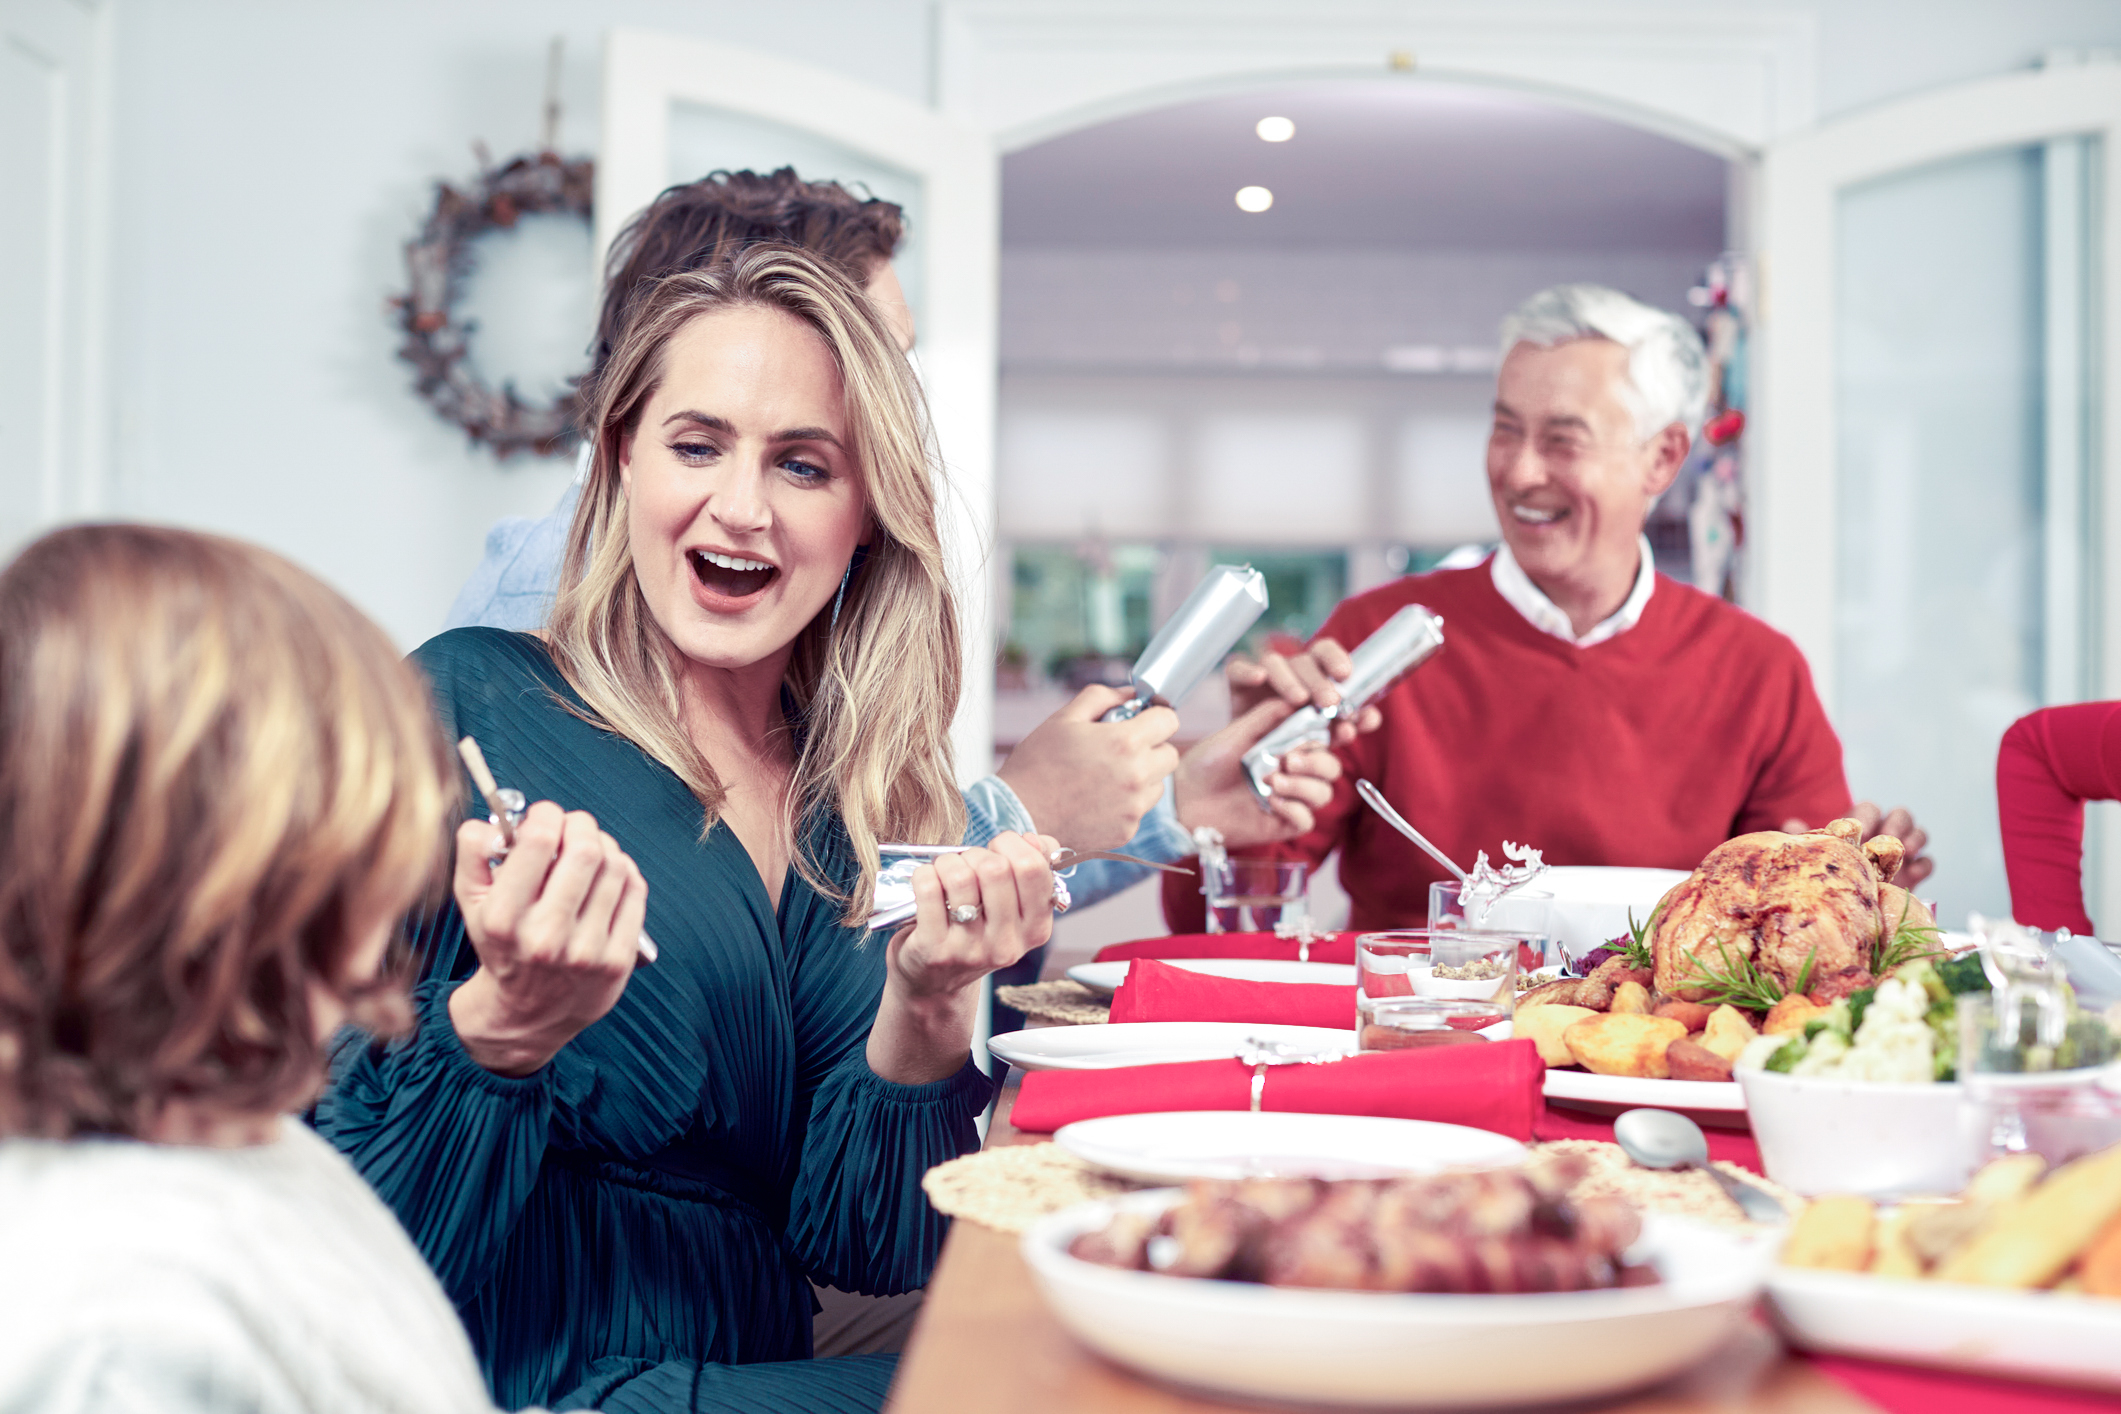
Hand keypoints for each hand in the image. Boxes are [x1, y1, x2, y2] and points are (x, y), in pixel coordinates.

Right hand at [447, 801, 648, 1076]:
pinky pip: (634, 891)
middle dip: (580, 825)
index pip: (538, 842)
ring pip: (614, 866)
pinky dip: (624, 870)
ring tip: (588, 851)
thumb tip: (496, 820)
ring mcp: (587, 952)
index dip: (546, 815)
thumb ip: (472, 851)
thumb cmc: (501, 944)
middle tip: (571, 827)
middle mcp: (546, 938)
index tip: (543, 816)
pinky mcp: (618, 961)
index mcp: (503, 920)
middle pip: (585, 850)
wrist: (527, 1013)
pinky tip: (607, 874)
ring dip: (603, 845)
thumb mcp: (470, 901)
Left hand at [886, 832, 1059, 999]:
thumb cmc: (974, 931)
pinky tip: (927, 883)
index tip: (998, 848)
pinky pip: (929, 887)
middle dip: (976, 853)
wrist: (935, 982)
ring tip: (945, 873)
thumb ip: (1032, 868)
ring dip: (948, 862)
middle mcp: (1007, 944)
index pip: (1034, 869)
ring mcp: (970, 949)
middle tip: (968, 864)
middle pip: (996, 868)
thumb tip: (1034, 839)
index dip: (1012, 844)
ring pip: (961, 875)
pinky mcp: (935, 949)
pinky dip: (924, 874)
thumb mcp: (1012, 907)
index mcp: (1035, 929)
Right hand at [996, 685, 1178, 849]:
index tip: (1144, 719)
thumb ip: (1103, 697)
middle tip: (1123, 748)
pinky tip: (1098, 798)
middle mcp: (1137, 776)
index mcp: (1125, 742)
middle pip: (1170, 754)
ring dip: (1143, 776)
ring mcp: (1134, 807)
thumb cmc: (1037, 764)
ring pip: (1158, 784)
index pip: (1169, 720)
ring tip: (1107, 776)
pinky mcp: (1127, 831)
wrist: (1018, 813)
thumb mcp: (1065, 718)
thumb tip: (1132, 695)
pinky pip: (1140, 809)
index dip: (1156, 716)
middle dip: (1153, 746)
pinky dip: (1127, 802)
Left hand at [1173, 697, 1340, 847]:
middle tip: (1289, 759)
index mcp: (1288, 746)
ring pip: (1324, 792)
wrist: (1184, 796)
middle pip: (1331, 766)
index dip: (1338, 732)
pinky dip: (1292, 808)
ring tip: (1271, 780)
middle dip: (1316, 761)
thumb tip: (1299, 698)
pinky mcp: (1283, 823)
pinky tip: (1269, 801)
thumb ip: (1268, 715)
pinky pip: (1306, 819)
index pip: (1325, 738)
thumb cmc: (1208, 762)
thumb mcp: (1238, 731)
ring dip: (1302, 785)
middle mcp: (1294, 772)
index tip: (1341, 726)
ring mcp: (1291, 798)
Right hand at [1224, 637, 1382, 746]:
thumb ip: (1346, 724)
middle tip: (1329, 702)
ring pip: (1274, 662)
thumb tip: (1372, 718)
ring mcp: (1262, 673)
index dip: (1335, 658)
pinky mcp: (1236, 681)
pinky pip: (1237, 667)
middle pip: (1303, 661)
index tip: (1345, 674)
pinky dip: (1247, 670)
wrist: (1252, 755)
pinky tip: (1258, 678)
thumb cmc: (1292, 737)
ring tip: (1299, 701)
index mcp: (1312, 674)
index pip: (1325, 652)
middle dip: (1318, 680)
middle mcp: (1289, 669)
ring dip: (1289, 679)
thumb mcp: (1322, 734)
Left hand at [1780, 802, 1933, 890]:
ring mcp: (1902, 853)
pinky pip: (1928, 862)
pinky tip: (1912, 875)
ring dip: (1915, 839)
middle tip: (1887, 839)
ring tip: (1905, 852)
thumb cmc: (1829, 872)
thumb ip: (1805, 837)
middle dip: (1897, 824)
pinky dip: (1923, 865)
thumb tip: (1790, 824)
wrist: (1847, 905)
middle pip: (1901, 815)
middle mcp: (1884, 834)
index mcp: (1859, 825)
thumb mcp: (1816, 854)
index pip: (1869, 807)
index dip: (1868, 816)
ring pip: (1920, 833)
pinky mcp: (1914, 873)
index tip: (1860, 831)